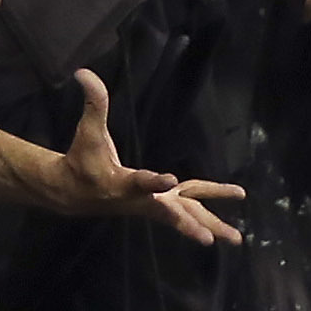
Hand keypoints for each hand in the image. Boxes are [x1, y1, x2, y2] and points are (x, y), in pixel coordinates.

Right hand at [52, 67, 247, 247]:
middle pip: (169, 213)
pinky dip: (206, 217)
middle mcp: (141, 200)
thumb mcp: (87, 132)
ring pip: (184, 216)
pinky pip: (187, 211)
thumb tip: (84, 72)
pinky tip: (225, 227)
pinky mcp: (159, 205)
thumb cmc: (82, 161)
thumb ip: (93, 103)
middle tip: (210, 238)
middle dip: (189, 224)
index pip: (140, 182)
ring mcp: (153, 205)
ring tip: (236, 238)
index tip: (169, 180)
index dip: (153, 182)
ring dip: (210, 226)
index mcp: (122, 184)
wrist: (74, 194)